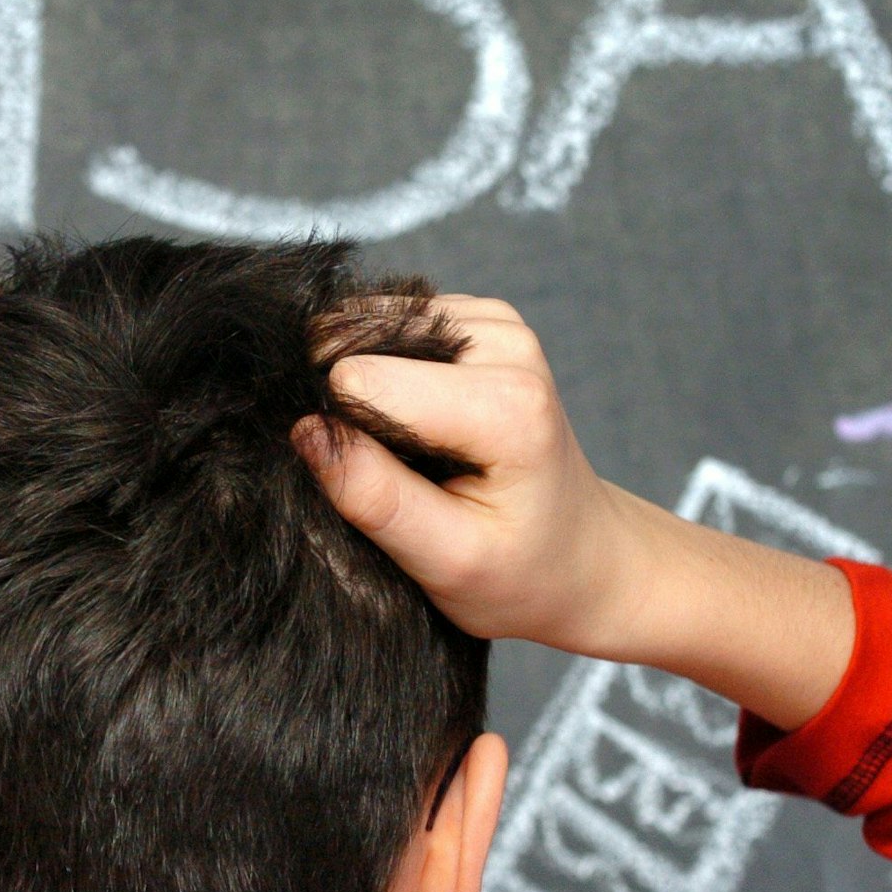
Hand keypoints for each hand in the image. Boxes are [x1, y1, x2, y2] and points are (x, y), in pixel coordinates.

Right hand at [296, 293, 852, 728]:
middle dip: (348, 408)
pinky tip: (408, 424)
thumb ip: (376, 498)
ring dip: (363, 389)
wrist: (585, 557)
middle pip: (360, 345)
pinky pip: (388, 328)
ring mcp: (494, 323)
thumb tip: (306, 432)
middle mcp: (504, 344)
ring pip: (367, 329)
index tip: (364, 485)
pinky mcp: (477, 319)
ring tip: (404, 454)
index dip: (338, 434)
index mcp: (505, 405)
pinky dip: (381, 374)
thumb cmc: (522, 573)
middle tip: (391, 474)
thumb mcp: (447, 562)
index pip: (360, 382)